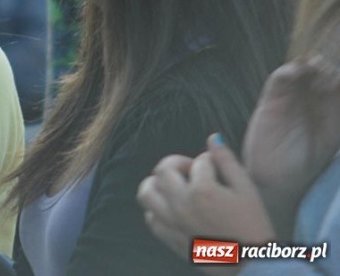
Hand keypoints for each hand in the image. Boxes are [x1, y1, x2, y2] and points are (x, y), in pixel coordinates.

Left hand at [138, 135, 274, 258]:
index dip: (209, 161)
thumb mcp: (247, 190)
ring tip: (175, 186)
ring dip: (157, 184)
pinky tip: (173, 207)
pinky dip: (157, 208)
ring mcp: (172, 222)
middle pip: (163, 170)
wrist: (253, 265)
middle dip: (178, 165)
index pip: (197, 162)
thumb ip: (227, 161)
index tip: (217, 169)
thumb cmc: (254, 226)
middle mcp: (181, 204)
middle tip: (192, 172)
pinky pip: (150, 217)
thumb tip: (212, 137)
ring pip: (146, 192)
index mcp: (202, 190)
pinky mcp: (170, 238)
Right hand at [243, 56, 339, 232]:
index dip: (337, 68)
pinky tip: (297, 70)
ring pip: (300, 69)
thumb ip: (335, 110)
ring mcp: (290, 97)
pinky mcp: (270, 101)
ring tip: (318, 64)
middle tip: (329, 62)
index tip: (338, 52)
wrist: (280, 181)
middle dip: (327, 61)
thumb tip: (338, 83)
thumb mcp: (333, 134)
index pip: (335, 78)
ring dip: (309, 64)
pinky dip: (288, 72)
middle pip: (319, 68)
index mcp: (330, 104)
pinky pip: (278, 80)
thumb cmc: (309, 162)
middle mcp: (311, 97)